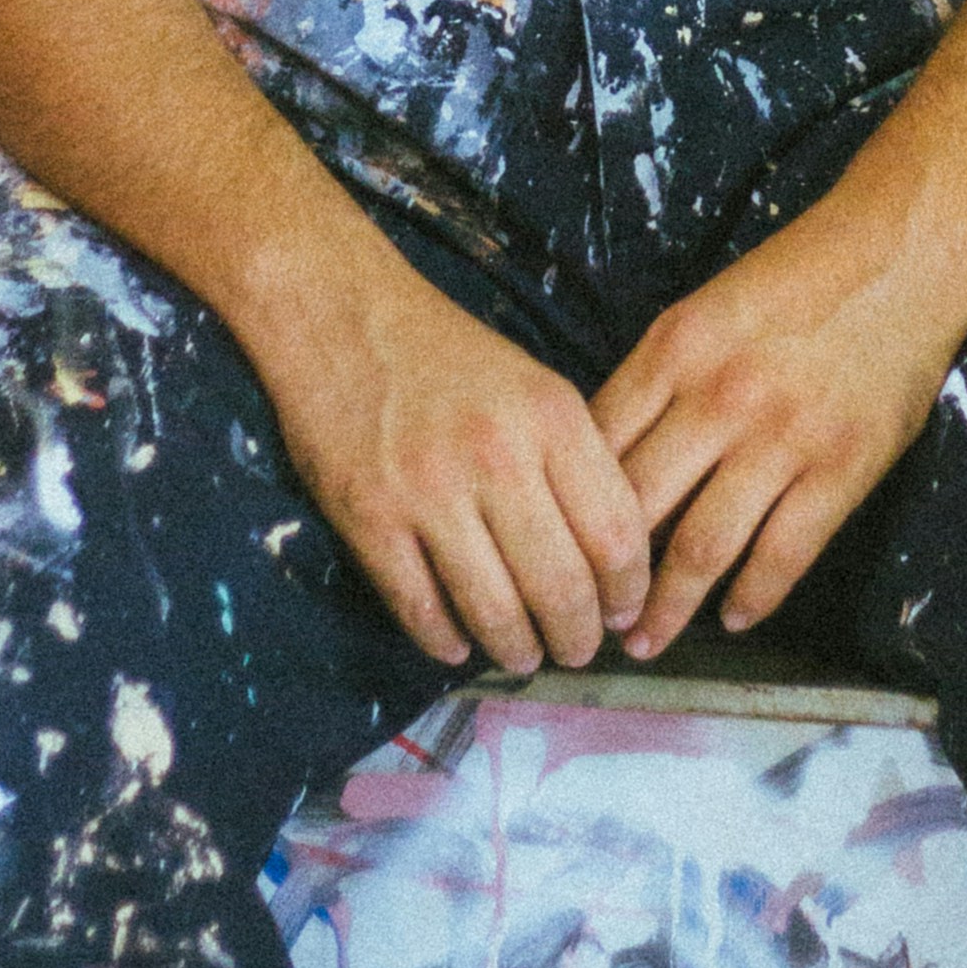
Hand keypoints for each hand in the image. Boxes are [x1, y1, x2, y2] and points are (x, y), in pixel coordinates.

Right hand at [258, 242, 653, 676]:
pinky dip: (446, 641)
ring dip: (517, 649)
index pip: (616, 536)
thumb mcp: (534, 386)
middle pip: (561, 586)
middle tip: (577, 650)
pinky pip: (421, 609)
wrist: (338, 313)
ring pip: (495, 610)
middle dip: (578, 637)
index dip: (628, 592)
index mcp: (551, 419)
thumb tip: (612, 559)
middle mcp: (497, 457)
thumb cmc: (446, 354)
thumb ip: (575, 462)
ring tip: (524, 654)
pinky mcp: (369, 518)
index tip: (623, 613)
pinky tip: (459, 645)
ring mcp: (429, 492)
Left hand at [591, 204, 966, 660]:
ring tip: (645, 640)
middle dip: (605, 573)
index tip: (558, 550)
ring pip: (702, 546)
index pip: (599, 447)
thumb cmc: (798, 278)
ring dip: (668, 606)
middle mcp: (719, 398)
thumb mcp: (704, 310)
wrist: (900, 254)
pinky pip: (784, 553)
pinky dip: (754, 596)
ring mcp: (782, 439)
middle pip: (637, 506)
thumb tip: (607, 460)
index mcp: (674, 350)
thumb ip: (658, 378)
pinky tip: (735, 618)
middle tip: (586, 615)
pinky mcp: (841, 469)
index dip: (570, 508)